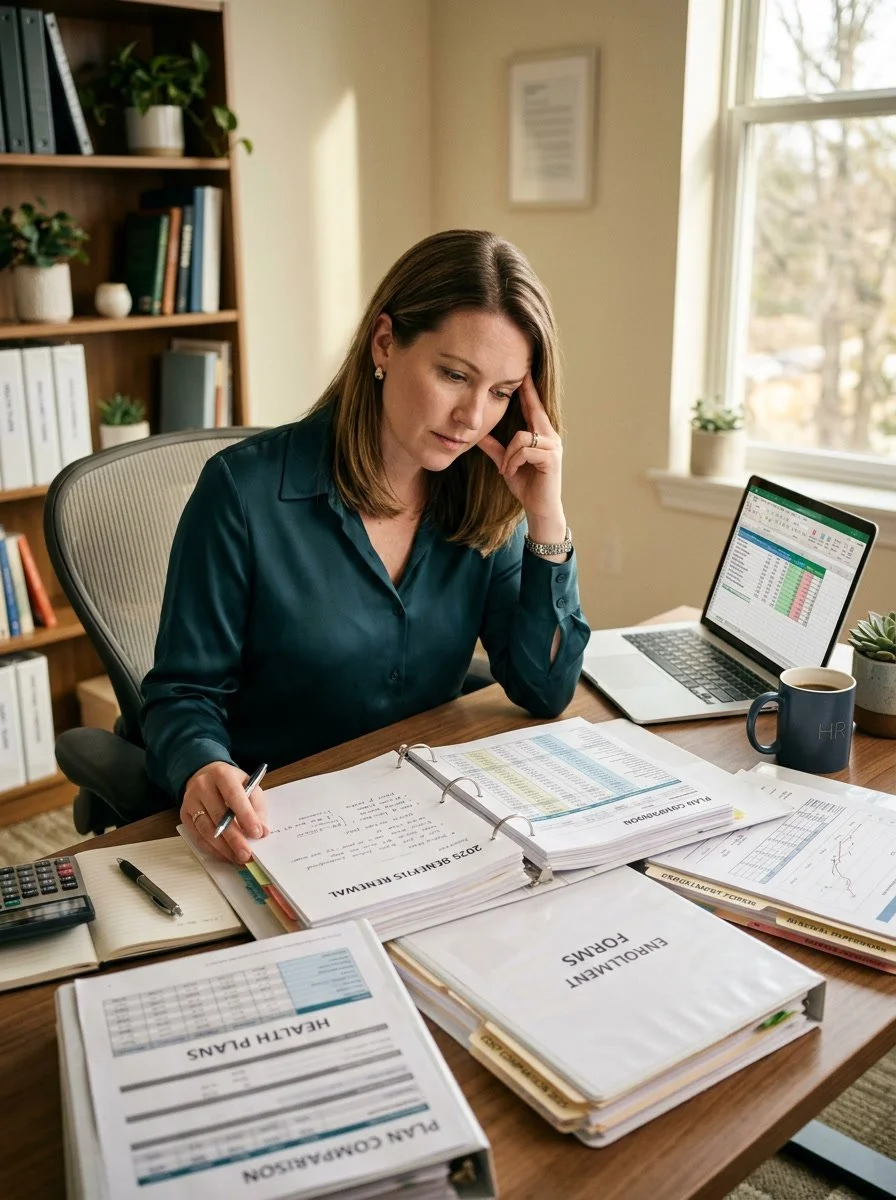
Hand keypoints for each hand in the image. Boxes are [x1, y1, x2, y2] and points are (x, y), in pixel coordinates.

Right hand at [181, 761, 268, 863]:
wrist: (205, 775)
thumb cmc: (231, 783)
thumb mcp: (249, 786)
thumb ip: (257, 807)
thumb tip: (262, 830)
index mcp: (222, 774)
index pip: (234, 795)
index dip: (246, 816)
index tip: (257, 833)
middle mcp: (203, 786)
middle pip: (218, 815)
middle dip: (234, 838)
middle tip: (246, 853)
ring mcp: (191, 800)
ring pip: (205, 829)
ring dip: (223, 848)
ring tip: (237, 857)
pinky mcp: (184, 814)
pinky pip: (197, 836)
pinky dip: (212, 849)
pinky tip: (224, 854)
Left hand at [477, 373, 564, 536]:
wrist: (539, 508)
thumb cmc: (526, 485)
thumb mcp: (506, 463)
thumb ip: (495, 448)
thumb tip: (478, 435)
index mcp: (540, 435)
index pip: (533, 407)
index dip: (528, 390)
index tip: (523, 371)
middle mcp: (550, 437)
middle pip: (533, 411)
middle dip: (526, 394)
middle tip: (521, 374)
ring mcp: (553, 447)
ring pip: (522, 436)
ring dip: (508, 455)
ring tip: (505, 469)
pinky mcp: (552, 459)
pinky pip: (525, 450)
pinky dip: (513, 462)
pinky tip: (509, 473)